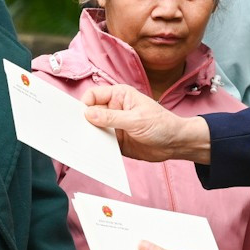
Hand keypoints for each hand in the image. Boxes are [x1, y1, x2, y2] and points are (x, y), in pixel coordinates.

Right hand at [79, 83, 210, 163]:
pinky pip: (101, 144)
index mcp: (119, 96)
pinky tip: (93, 153)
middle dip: (83, 123)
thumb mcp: (136, 120)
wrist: (175, 144)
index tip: (79, 117)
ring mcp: (114, 126)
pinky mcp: (115, 141)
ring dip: (89, 137)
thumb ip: (112, 118)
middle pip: (90, 114)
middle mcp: (113, 109)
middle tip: (74, 132)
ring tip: (82, 145)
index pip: (93, 96)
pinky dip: (97, 148)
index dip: (84, 105)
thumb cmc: (162, 125)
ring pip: (94, 130)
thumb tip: (88, 114)